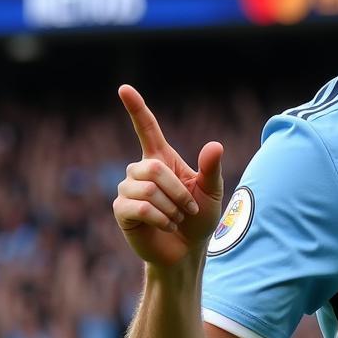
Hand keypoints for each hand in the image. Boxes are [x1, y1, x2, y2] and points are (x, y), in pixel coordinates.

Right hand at [113, 84, 223, 267]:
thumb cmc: (199, 218)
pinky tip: (166, 225)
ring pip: (147, 189)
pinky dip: (161, 218)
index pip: (146, 128)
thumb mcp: (212, 192)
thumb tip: (215, 145)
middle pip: (153, 167)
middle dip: (178, 191)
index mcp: (162, 159)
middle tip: (189, 208)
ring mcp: (127, 190)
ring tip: (176, 218)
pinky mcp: (121, 211)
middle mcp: (140, 171)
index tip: (124, 88)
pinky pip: (140, 207)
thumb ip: (212, 169)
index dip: (136, 108)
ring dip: (171, 207)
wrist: (187, 249)